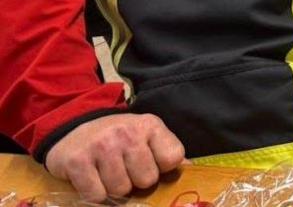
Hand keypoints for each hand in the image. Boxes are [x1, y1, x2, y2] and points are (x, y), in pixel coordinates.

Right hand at [45, 114, 184, 201]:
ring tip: (107, 173)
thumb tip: (192, 170)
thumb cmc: (116, 138)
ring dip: (114, 189)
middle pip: (146, 180)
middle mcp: (126, 133)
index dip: (162, 168)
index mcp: (149, 125)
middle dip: (136, 181)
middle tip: (124, 170)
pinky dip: (95, 194)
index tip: (150, 164)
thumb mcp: (146, 137)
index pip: (172, 158)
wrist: (71, 129)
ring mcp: (101, 146)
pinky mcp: (77, 162)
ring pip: (121, 190)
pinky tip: (92, 179)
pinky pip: (96, 195)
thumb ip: (167, 153)